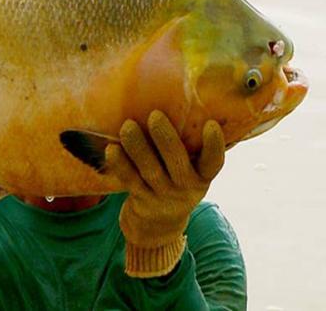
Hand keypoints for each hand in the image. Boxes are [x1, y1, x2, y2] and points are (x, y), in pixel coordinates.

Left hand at [105, 110, 224, 277]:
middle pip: (177, 162)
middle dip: (166, 139)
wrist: (158, 226)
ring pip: (150, 170)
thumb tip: (178, 98)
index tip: (211, 125)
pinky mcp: (141, 200)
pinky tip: (111, 149)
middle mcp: (186, 187)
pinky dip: (120, 165)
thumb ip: (189, 146)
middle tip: (155, 115)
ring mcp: (162, 196)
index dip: (214, 145)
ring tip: (127, 126)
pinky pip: (130, 181)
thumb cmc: (176, 182)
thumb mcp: (191, 171)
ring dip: (138, 147)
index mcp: (202, 176)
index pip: (214, 162)